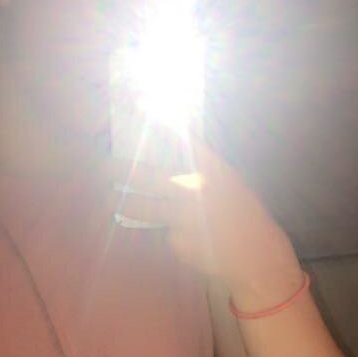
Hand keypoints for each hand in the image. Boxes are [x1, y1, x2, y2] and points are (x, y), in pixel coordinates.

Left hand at [111, 131, 300, 301]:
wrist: (256, 254)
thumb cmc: (240, 212)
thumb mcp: (226, 182)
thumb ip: (199, 169)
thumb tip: (165, 156)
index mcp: (210, 168)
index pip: (180, 136)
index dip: (157, 118)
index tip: (137, 103)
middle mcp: (193, 188)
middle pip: (141, 174)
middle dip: (114, 169)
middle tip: (101, 165)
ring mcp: (183, 216)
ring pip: (138, 206)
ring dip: (118, 201)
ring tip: (106, 198)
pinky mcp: (176, 241)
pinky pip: (162, 231)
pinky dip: (167, 231)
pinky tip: (184, 236)